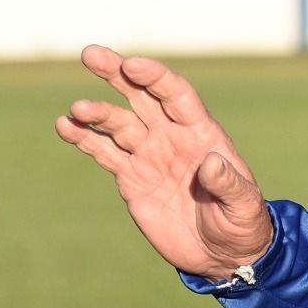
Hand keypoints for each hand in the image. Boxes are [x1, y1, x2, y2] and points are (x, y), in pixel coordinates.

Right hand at [55, 44, 272, 280]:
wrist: (222, 253)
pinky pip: (104, 152)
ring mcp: (149, 155)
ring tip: (76, 109)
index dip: (155, 77)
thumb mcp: (243, 204)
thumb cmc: (242, 223)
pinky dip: (84, 138)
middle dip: (117, 74)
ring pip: (118, 123)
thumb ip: (228, 183)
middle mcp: (172, 136)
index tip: (132, 65)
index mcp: (201, 133)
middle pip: (142, 96)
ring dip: (96, 113)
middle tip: (91, 54)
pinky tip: (64, 126)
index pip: (176, 95)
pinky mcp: (131, 178)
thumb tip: (211, 164)